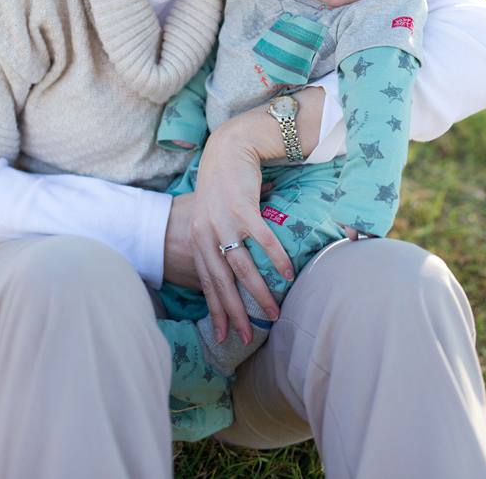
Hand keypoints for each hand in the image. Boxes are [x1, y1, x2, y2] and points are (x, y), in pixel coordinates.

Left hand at [185, 124, 295, 345]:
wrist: (229, 148)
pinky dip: (275, 259)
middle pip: (221, 280)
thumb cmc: (223, 186)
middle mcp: (206, 231)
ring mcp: (224, 220)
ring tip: (273, 314)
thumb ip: (218, 240)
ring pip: (241, 266)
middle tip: (247, 336)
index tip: (222, 335)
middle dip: (234, 312)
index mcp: (198, 236)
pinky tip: (288, 275)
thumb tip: (233, 272)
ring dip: (258, 293)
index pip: (205, 280)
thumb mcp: (211, 215)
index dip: (215, 309)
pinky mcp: (243, 208)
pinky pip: (261, 240)